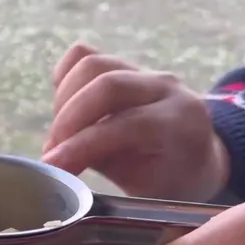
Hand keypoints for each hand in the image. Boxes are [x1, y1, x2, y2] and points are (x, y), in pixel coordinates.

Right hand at [42, 43, 230, 201]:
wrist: (193, 160)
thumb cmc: (167, 181)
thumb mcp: (141, 187)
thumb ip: (102, 166)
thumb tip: (52, 159)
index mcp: (181, 123)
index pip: (126, 124)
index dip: (82, 145)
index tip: (51, 165)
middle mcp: (166, 88)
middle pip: (107, 84)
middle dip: (68, 119)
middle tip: (52, 150)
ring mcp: (145, 72)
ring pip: (91, 64)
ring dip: (64, 100)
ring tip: (60, 133)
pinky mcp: (123, 66)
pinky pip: (84, 56)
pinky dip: (64, 79)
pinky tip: (63, 108)